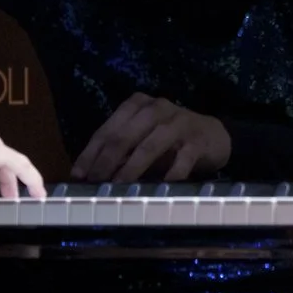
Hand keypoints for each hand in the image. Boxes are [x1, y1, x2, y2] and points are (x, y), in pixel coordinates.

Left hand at [70, 94, 230, 184]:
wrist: (214, 136)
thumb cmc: (170, 139)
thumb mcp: (142, 138)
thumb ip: (120, 151)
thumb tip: (89, 175)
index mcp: (137, 104)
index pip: (107, 129)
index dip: (90, 153)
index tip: (78, 175)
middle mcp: (156, 108)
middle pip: (124, 136)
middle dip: (106, 162)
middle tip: (95, 183)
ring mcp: (178, 123)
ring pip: (149, 146)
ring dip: (131, 169)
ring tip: (118, 187)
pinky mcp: (197, 140)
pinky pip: (180, 160)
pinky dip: (168, 175)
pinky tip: (158, 188)